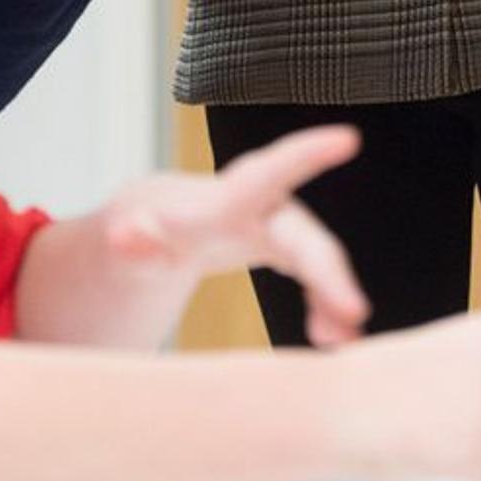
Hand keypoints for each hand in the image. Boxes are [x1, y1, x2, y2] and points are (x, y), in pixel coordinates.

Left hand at [103, 125, 366, 346]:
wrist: (154, 229)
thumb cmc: (139, 231)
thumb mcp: (125, 243)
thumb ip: (131, 238)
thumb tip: (126, 233)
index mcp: (223, 202)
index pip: (266, 173)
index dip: (306, 154)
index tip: (347, 137)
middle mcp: (262, 208)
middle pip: (304, 235)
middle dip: (329, 271)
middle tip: (355, 311)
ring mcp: (278, 229)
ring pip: (318, 260)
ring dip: (334, 298)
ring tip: (343, 343)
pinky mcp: (285, 250)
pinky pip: (315, 278)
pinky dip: (324, 307)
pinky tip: (328, 337)